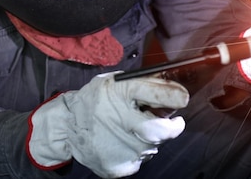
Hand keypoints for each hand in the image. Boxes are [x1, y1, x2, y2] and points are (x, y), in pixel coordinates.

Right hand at [27, 72, 188, 177]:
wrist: (67, 127)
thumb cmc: (95, 101)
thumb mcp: (114, 82)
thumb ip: (141, 84)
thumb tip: (173, 88)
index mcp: (118, 94)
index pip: (152, 92)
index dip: (171, 94)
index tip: (183, 97)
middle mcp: (120, 122)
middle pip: (160, 130)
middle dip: (172, 128)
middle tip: (176, 122)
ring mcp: (118, 148)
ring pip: (153, 146)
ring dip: (151, 138)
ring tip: (134, 129)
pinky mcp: (117, 167)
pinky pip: (141, 160)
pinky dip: (138, 150)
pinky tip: (124, 141)